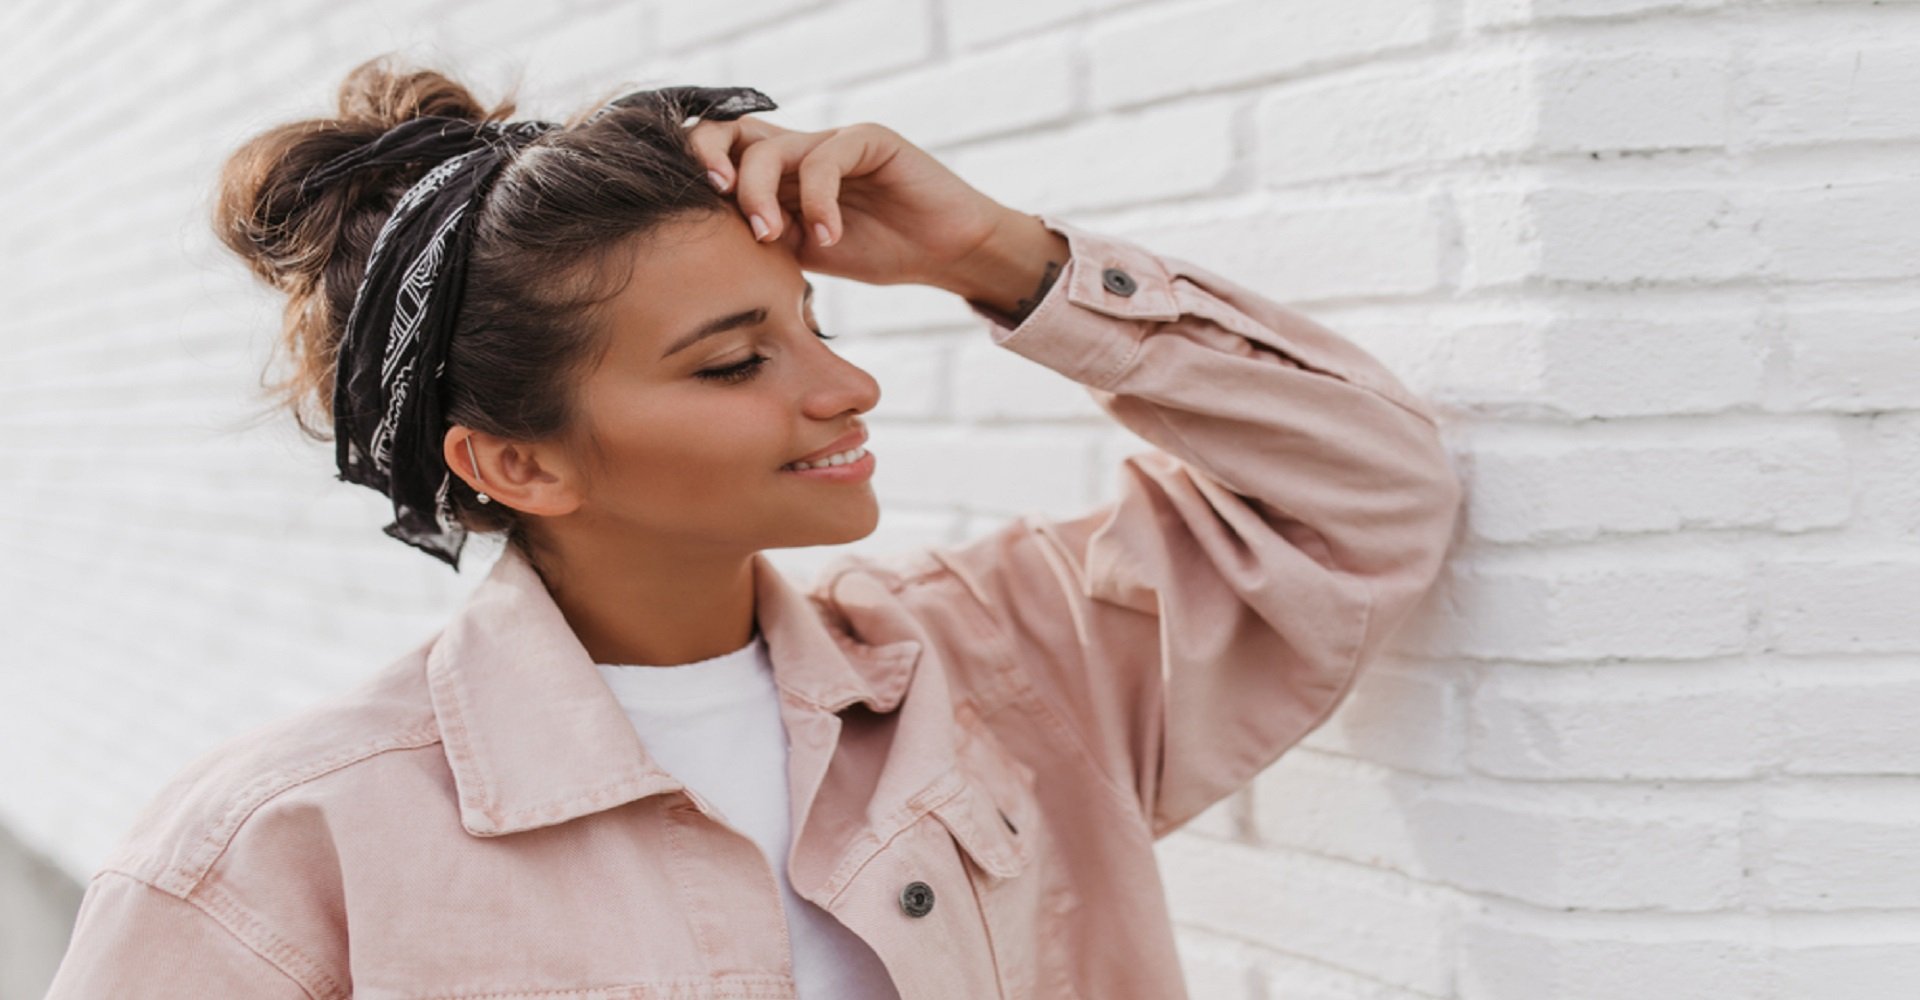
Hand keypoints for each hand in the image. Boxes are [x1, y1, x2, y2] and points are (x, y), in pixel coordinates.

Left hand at [686, 114, 1012, 289]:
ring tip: (773, 236)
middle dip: (711, 161)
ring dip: (760, 193)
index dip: (699, 173)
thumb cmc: (881, 252)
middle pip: (731, 133)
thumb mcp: (807, 252)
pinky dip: (818, 201)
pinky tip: (829, 236)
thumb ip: (767, 237)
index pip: (721, 156)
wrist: (944, 252)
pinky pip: (825, 159)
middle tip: (719, 200)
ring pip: (771, 148)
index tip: (695, 214)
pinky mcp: (868, 139)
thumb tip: (715, 235)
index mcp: (780, 177)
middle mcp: (800, 151)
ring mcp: (832, 141)